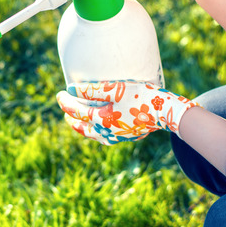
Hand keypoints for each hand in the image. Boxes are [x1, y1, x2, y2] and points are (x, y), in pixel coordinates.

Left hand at [56, 81, 198, 144]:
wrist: (166, 111)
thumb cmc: (141, 96)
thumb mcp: (115, 89)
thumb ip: (91, 90)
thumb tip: (71, 89)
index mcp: (102, 121)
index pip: (77, 112)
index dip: (65, 102)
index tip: (60, 93)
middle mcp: (107, 133)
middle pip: (82, 127)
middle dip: (71, 118)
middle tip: (65, 110)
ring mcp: (117, 137)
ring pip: (93, 135)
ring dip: (83, 127)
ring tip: (77, 120)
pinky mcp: (126, 137)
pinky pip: (105, 137)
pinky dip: (96, 131)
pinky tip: (99, 126)